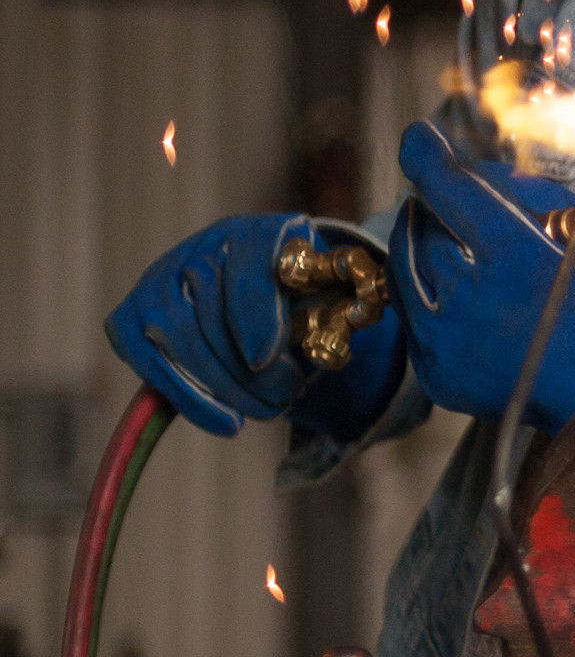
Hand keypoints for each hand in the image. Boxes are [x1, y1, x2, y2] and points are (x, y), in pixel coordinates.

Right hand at [106, 216, 403, 438]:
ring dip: (219, 385)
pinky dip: (185, 395)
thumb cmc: (298, 305)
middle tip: (282, 399)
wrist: (257, 301)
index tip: (268, 357)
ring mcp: (161, 279)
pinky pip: (145, 356)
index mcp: (257, 234)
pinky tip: (223, 422)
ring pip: (174, 334)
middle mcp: (202, 247)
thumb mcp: (327, 297)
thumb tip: (359, 308)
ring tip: (260, 412)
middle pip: (208, 307)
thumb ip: (338, 302)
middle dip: (244, 367)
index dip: (255, 310)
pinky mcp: (132, 317)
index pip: (248, 260)